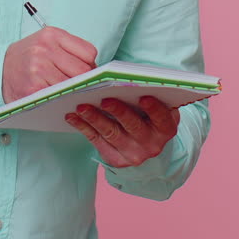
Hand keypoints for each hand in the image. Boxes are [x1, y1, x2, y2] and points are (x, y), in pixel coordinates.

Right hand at [2, 27, 97, 102]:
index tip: (86, 70)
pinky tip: (55, 96)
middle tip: (78, 83)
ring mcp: (38, 69)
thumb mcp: (47, 41)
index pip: (88, 52)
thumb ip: (70, 49)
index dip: (90, 64)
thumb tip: (94, 68)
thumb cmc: (27, 56)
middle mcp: (44, 50)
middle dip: (84, 80)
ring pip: (72, 85)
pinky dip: (61, 98)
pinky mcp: (33, 88)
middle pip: (83, 71)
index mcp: (51, 35)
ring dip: (73, 90)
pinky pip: (59, 96)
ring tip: (66, 89)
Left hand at [64, 96, 180, 167]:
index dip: (154, 108)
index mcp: (165, 128)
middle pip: (134, 126)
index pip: (162, 118)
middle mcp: (151, 144)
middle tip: (105, 100)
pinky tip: (72, 116)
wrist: (144, 144)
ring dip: (95, 119)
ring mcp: (133, 154)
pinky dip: (83, 127)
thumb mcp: (157, 107)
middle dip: (119, 112)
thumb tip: (127, 79)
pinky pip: (96, 141)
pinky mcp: (115, 159)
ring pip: (111, 134)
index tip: (144, 97)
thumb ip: (149, 94)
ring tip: (81, 107)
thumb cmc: (148, 115)